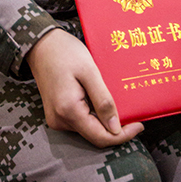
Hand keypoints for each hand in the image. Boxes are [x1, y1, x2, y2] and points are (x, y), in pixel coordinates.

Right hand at [26, 28, 143, 147]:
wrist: (41, 44)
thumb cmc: (65, 52)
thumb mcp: (89, 71)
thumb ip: (103, 101)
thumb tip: (116, 128)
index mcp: (68, 111)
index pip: (100, 137)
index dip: (123, 135)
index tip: (140, 125)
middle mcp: (60, 120)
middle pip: (94, 135)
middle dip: (115, 128)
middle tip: (132, 112)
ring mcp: (56, 118)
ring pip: (88, 129)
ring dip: (104, 120)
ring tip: (116, 101)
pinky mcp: (57, 113)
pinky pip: (80, 121)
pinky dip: (93, 114)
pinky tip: (100, 99)